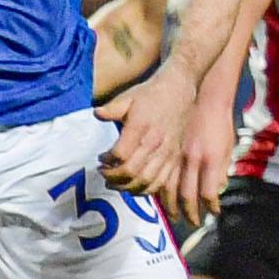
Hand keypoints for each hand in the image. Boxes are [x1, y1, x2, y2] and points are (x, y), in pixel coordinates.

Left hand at [97, 64, 194, 198]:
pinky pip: (161, 183)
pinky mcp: (175, 158)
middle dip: (112, 177)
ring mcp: (167, 153)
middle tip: (104, 174)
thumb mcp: (128, 97)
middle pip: (131, 172)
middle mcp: (155, 143)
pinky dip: (146, 189)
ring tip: (116, 182)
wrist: (181, 89)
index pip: (120, 155)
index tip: (101, 158)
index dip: (106, 161)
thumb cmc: (151, 94)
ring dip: (127, 187)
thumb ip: (112, 109)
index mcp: (141, 128)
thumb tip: (97, 114)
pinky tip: (135, 185)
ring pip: (145, 181)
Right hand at [161, 88, 237, 228]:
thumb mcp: (227, 147)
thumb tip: (218, 188)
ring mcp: (178, 154)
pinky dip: (163, 188)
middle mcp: (193, 160)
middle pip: (187, 194)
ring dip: (172, 204)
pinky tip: (164, 196)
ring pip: (170, 186)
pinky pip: (162, 173)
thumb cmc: (221, 123)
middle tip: (192, 223)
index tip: (213, 213)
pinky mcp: (170, 148)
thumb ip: (222, 169)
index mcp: (210, 159)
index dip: (210, 206)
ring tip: (176, 216)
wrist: (206, 98)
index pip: (208, 192)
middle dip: (189, 212)